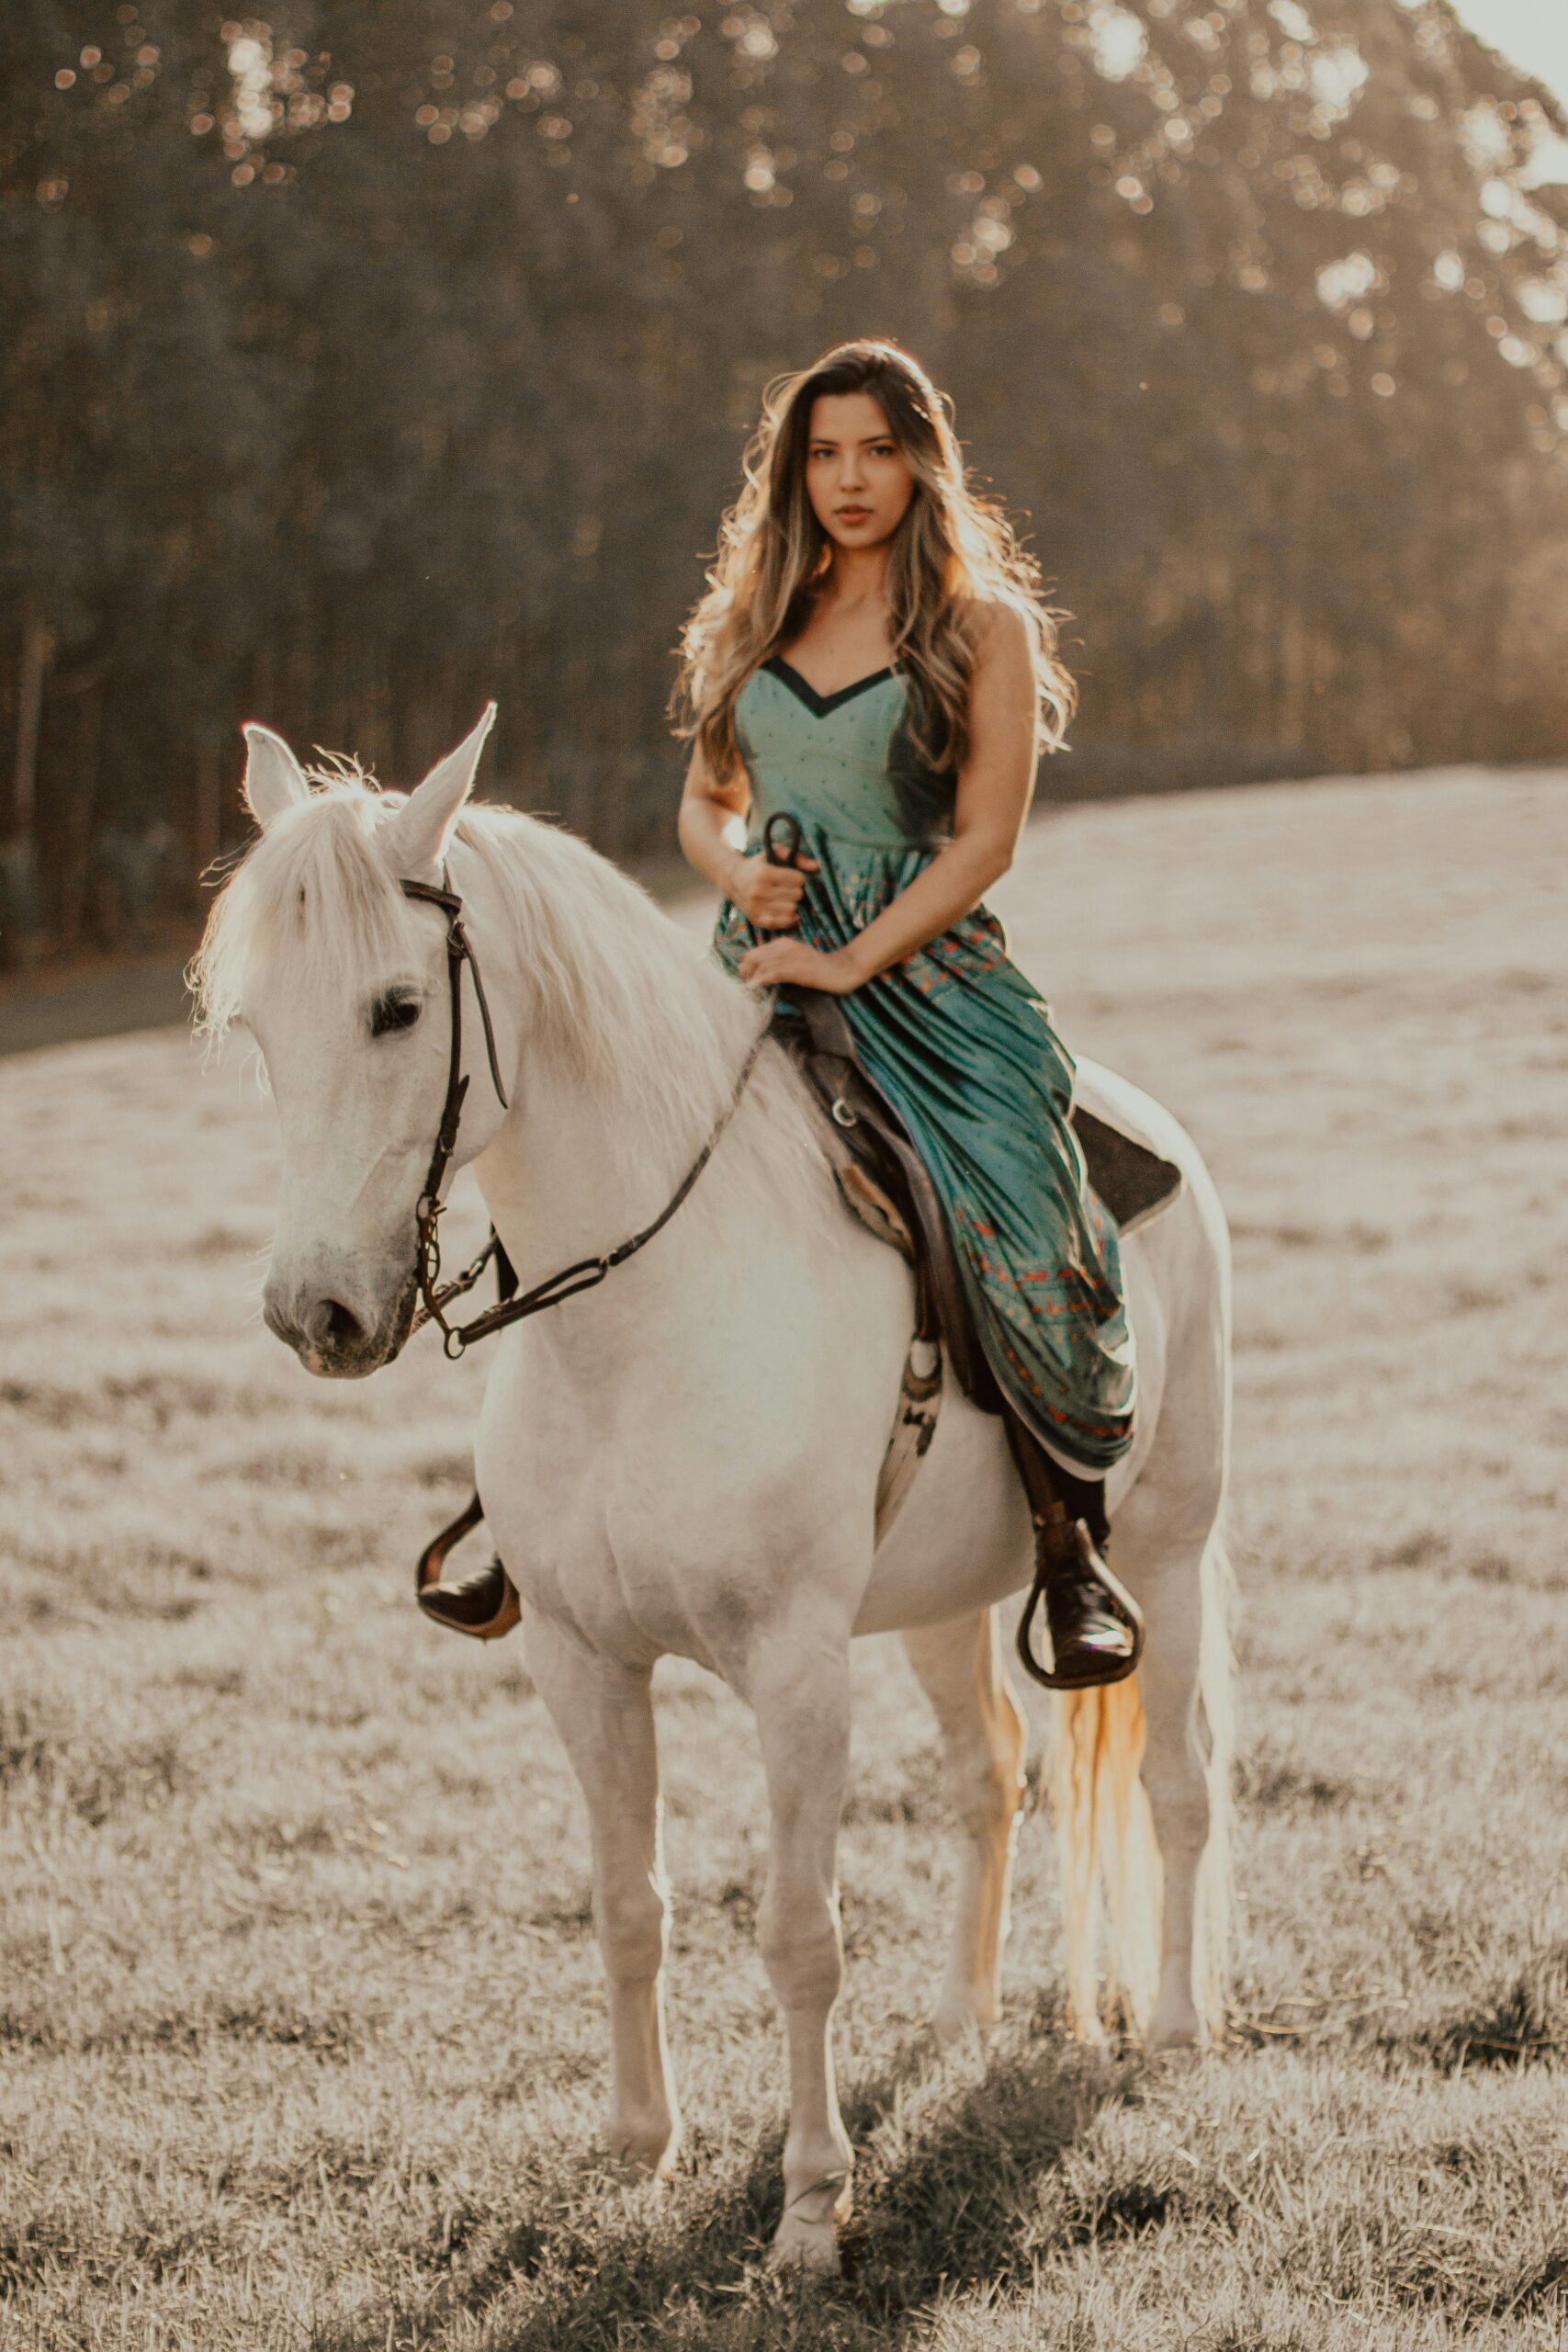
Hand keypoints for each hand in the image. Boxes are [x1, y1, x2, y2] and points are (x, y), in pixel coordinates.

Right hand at [728, 849, 819, 930]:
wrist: (733, 879)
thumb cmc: (759, 864)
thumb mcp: (775, 853)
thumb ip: (797, 857)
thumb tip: (817, 866)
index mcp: (764, 873)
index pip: (798, 879)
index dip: (799, 877)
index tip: (793, 876)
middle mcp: (758, 891)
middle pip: (797, 895)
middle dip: (797, 890)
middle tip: (790, 888)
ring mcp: (756, 907)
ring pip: (792, 910)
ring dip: (793, 903)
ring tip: (786, 898)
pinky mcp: (756, 919)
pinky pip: (782, 923)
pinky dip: (788, 918)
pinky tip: (786, 910)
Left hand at [737, 937, 867, 993]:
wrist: (843, 969)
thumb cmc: (819, 968)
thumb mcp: (795, 960)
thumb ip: (778, 963)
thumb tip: (758, 974)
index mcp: (782, 943)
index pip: (753, 953)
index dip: (745, 966)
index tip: (746, 979)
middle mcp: (784, 947)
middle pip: (752, 958)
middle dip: (744, 972)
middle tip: (746, 985)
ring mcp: (791, 958)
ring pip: (760, 965)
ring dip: (750, 978)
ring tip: (748, 988)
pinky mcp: (797, 969)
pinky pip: (773, 973)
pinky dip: (761, 980)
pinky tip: (755, 986)